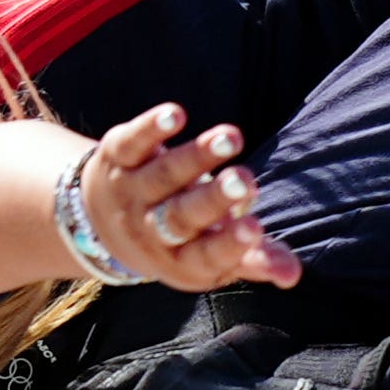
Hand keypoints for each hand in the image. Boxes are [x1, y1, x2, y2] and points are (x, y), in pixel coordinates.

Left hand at [73, 105, 300, 289]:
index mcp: (181, 261)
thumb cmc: (178, 238)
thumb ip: (254, 261)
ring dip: (197, 157)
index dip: (228, 245)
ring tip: (230, 138)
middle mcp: (150, 230)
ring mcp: (132, 193)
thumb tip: (292, 275)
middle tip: (244, 181)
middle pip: (182, 216)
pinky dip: (152, 130)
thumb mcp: (211, 258)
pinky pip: (133, 143)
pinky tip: (176, 114)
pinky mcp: (116, 157)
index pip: (205, 257)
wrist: (98, 222)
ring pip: (164, 176)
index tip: (254, 229)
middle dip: (213, 199)